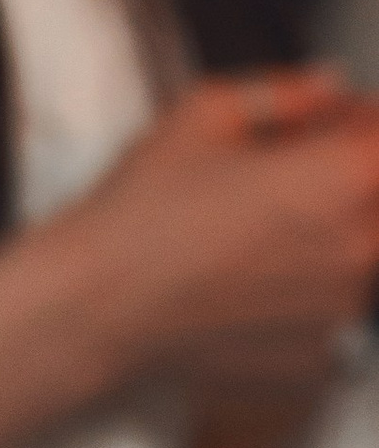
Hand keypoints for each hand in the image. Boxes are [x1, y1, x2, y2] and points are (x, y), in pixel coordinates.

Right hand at [62, 66, 378, 401]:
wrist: (97, 307)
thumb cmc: (141, 212)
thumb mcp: (200, 115)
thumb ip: (282, 92)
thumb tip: (327, 87)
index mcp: (340, 179)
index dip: (355, 123)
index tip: (325, 122)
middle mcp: (358, 249)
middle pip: (378, 201)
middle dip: (344, 179)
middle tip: (284, 177)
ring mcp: (341, 313)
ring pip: (358, 257)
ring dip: (326, 237)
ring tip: (253, 234)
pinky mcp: (319, 361)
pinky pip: (329, 314)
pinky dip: (301, 296)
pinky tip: (244, 285)